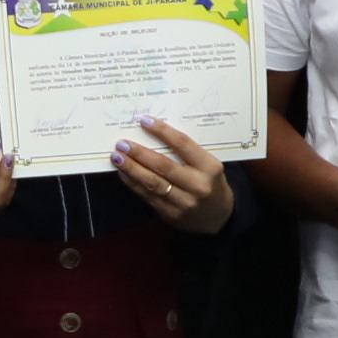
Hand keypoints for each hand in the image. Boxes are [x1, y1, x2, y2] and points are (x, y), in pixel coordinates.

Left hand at [109, 116, 238, 236]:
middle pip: (163, 165)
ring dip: (132, 169)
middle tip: (122, 143)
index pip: (183, 144)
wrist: (219, 217)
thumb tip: (153, 134)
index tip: (144, 121)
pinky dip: (134, 184)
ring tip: (117, 157)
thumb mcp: (208, 165)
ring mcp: (184, 202)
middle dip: (140, 153)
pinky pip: (148, 197)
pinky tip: (123, 174)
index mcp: (209, 167)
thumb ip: (187, 153)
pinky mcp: (172, 214)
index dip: (162, 131)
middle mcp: (198, 185)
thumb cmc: (210, 183)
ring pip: (153, 183)